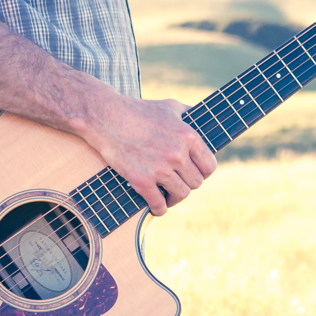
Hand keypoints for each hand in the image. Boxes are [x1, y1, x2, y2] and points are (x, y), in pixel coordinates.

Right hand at [72, 91, 217, 216]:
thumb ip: (190, 114)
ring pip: (181, 194)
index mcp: (188, 136)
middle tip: (176, 182)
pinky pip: (159, 205)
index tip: (194, 174)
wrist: (105, 117)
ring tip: (167, 194)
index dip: (203, 173)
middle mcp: (177, 153)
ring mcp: (159, 168)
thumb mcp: (170, 107)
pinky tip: (156, 206)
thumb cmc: (138, 111)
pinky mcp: (141, 180)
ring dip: (174, 197)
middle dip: (187, 183)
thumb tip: (206, 121)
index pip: (209, 166)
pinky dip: (159, 209)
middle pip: (196, 182)